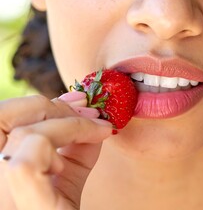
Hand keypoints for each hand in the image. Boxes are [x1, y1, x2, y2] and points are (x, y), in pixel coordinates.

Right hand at [0, 92, 111, 209]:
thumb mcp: (68, 174)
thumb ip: (76, 144)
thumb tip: (91, 113)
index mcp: (0, 164)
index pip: (3, 117)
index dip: (42, 102)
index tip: (81, 101)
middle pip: (6, 116)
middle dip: (54, 107)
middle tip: (92, 113)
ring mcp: (1, 190)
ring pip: (24, 134)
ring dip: (68, 126)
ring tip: (96, 132)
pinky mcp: (20, 203)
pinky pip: (26, 163)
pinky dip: (57, 149)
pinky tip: (69, 164)